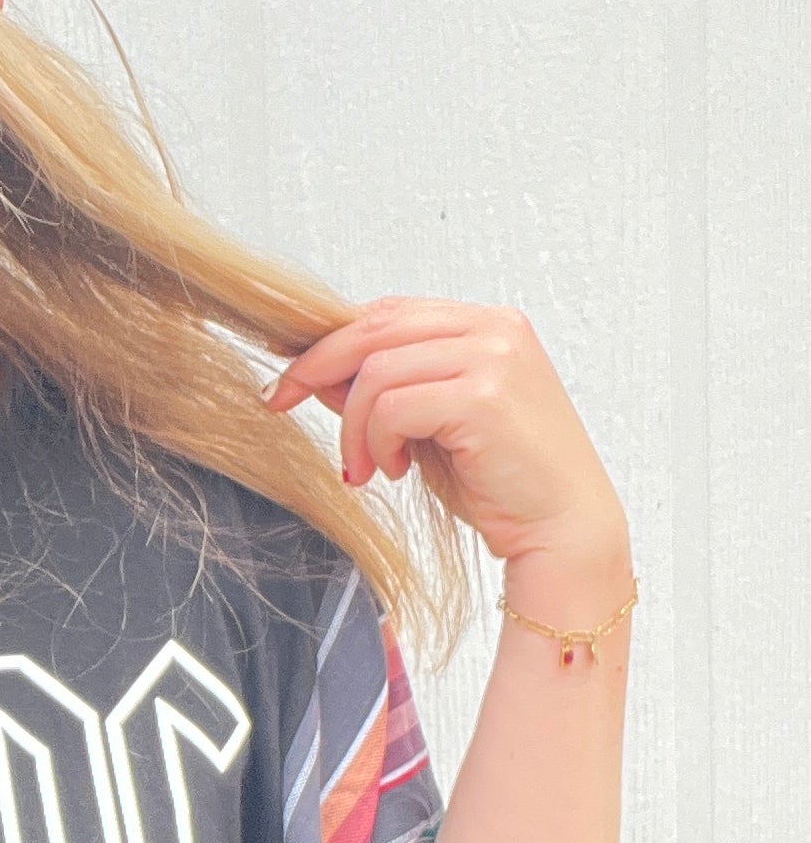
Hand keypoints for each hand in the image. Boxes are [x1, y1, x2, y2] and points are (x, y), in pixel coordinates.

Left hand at [263, 296, 629, 577]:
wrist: (562, 531)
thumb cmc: (503, 482)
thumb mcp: (430, 425)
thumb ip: (385, 390)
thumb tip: (318, 373)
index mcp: (487, 324)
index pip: (390, 312)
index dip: (331, 341)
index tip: (290, 376)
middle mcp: (495, 329)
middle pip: (375, 326)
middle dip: (316, 366)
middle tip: (280, 400)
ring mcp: (494, 357)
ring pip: (377, 369)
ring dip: (354, 425)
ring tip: (366, 465)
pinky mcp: (484, 396)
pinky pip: (393, 406)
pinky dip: (377, 441)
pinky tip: (392, 471)